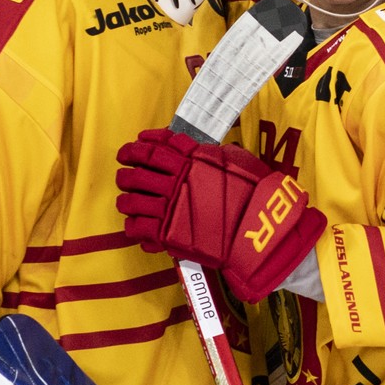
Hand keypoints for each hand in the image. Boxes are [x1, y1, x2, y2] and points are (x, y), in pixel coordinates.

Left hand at [115, 129, 326, 302]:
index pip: (151, 150)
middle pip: (136, 176)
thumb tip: (198, 150)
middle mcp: (176, 183)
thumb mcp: (237, 161)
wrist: (259, 228)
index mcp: (190, 162)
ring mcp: (170, 209)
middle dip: (126, 176)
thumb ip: (211, 155)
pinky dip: (133, 227)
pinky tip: (136, 226)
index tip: (128, 152)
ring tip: (127, 203)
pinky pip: (137, 229)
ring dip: (125, 202)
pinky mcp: (169, 235)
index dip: (134, 150)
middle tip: (125, 178)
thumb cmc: (254, 193)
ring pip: (131, 202)